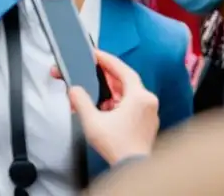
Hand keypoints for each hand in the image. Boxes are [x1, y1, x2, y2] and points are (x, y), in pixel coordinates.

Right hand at [55, 50, 159, 164]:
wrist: (133, 168)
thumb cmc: (118, 147)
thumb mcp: (91, 120)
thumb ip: (80, 100)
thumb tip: (74, 90)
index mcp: (140, 97)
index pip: (123, 70)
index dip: (107, 60)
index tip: (96, 54)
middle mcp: (148, 103)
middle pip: (125, 81)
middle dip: (106, 76)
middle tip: (92, 69)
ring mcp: (149, 114)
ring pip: (128, 94)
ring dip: (110, 91)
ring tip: (94, 93)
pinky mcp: (146, 124)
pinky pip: (131, 105)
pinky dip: (117, 102)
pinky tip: (103, 108)